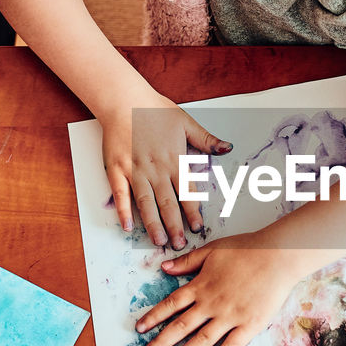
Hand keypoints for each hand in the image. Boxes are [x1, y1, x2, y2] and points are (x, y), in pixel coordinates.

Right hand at [101, 93, 230, 247]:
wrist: (124, 99)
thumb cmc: (154, 109)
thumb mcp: (186, 122)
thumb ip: (207, 139)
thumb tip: (228, 148)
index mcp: (175, 160)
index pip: (187, 192)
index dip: (193, 212)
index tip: (198, 228)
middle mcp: (156, 169)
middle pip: (168, 203)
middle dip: (175, 226)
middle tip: (180, 245)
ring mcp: (135, 171)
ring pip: (146, 203)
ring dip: (153, 224)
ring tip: (159, 242)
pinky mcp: (117, 170)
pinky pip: (120, 194)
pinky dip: (123, 212)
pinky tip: (127, 227)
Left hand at [135, 231, 305, 345]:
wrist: (278, 255)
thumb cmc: (247, 249)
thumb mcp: (212, 249)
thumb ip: (187, 261)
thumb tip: (164, 268)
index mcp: (200, 285)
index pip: (170, 305)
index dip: (153, 318)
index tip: (139, 330)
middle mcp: (211, 304)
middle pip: (180, 327)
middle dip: (160, 343)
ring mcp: (230, 316)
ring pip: (200, 340)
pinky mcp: (249, 325)